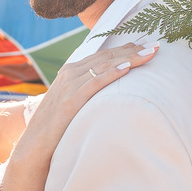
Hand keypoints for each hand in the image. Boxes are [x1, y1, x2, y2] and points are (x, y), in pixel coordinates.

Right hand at [23, 41, 158, 152]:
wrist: (35, 144)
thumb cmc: (57, 126)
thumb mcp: (71, 102)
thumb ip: (86, 91)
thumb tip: (108, 90)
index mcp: (70, 71)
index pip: (102, 55)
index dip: (125, 49)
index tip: (145, 45)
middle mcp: (70, 73)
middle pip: (106, 56)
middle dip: (133, 50)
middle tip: (156, 45)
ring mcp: (69, 85)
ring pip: (104, 65)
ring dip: (129, 58)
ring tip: (149, 53)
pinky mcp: (71, 99)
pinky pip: (95, 82)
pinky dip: (112, 73)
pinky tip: (127, 68)